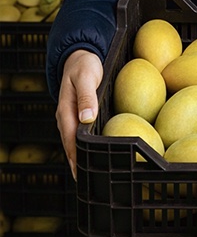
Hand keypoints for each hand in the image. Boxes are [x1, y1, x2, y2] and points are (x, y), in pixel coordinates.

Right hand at [55, 49, 102, 179]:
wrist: (81, 55)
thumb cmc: (86, 64)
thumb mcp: (87, 76)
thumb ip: (86, 96)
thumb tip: (86, 118)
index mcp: (66, 109)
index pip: (70, 138)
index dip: (75, 156)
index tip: (81, 173)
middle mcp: (65, 116)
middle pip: (69, 144)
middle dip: (76, 162)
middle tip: (88, 182)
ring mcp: (69, 116)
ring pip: (72, 141)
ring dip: (78, 156)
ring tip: (88, 173)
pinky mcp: (76, 114)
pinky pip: (77, 133)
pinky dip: (82, 145)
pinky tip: (91, 152)